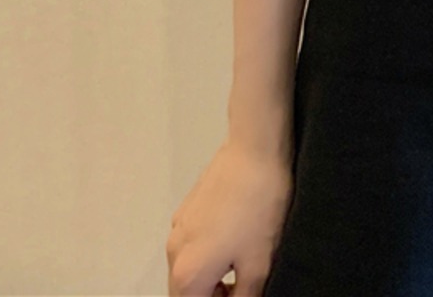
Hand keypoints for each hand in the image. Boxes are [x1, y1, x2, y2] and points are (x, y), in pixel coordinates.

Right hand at [167, 136, 293, 295]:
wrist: (256, 150)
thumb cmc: (259, 207)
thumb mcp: (259, 263)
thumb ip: (245, 296)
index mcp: (187, 274)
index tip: (243, 294)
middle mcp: (173, 252)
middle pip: (186, 292)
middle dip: (212, 296)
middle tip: (243, 286)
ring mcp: (178, 226)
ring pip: (189, 267)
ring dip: (210, 276)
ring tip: (243, 263)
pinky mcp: (187, 208)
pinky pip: (191, 243)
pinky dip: (207, 253)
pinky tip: (237, 237)